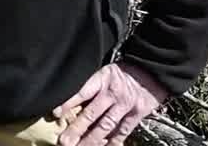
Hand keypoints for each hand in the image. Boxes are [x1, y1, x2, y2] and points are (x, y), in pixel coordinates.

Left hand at [52, 63, 167, 144]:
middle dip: (76, 129)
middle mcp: (112, 93)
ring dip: (91, 140)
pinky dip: (113, 142)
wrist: (152, 70)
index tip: (55, 113)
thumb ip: (92, 86)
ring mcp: (125, 105)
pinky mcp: (137, 114)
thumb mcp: (106, 72)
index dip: (68, 103)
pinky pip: (123, 131)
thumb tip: (73, 104)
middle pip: (92, 113)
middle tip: (64, 141)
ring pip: (106, 126)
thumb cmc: (124, 72)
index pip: (82, 92)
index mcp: (102, 79)